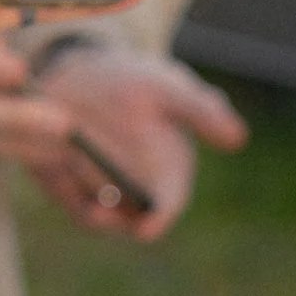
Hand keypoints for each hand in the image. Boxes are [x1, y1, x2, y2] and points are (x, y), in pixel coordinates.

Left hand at [20, 47, 247, 239]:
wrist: (86, 68)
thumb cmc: (139, 82)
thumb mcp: (169, 88)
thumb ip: (201, 112)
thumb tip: (239, 137)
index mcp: (168, 174)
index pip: (167, 206)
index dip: (159, 219)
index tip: (148, 227)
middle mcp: (133, 190)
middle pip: (127, 219)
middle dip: (116, 222)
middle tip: (100, 215)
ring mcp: (96, 189)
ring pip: (94, 213)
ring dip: (88, 210)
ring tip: (82, 198)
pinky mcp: (63, 181)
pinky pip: (63, 193)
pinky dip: (61, 188)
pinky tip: (57, 169)